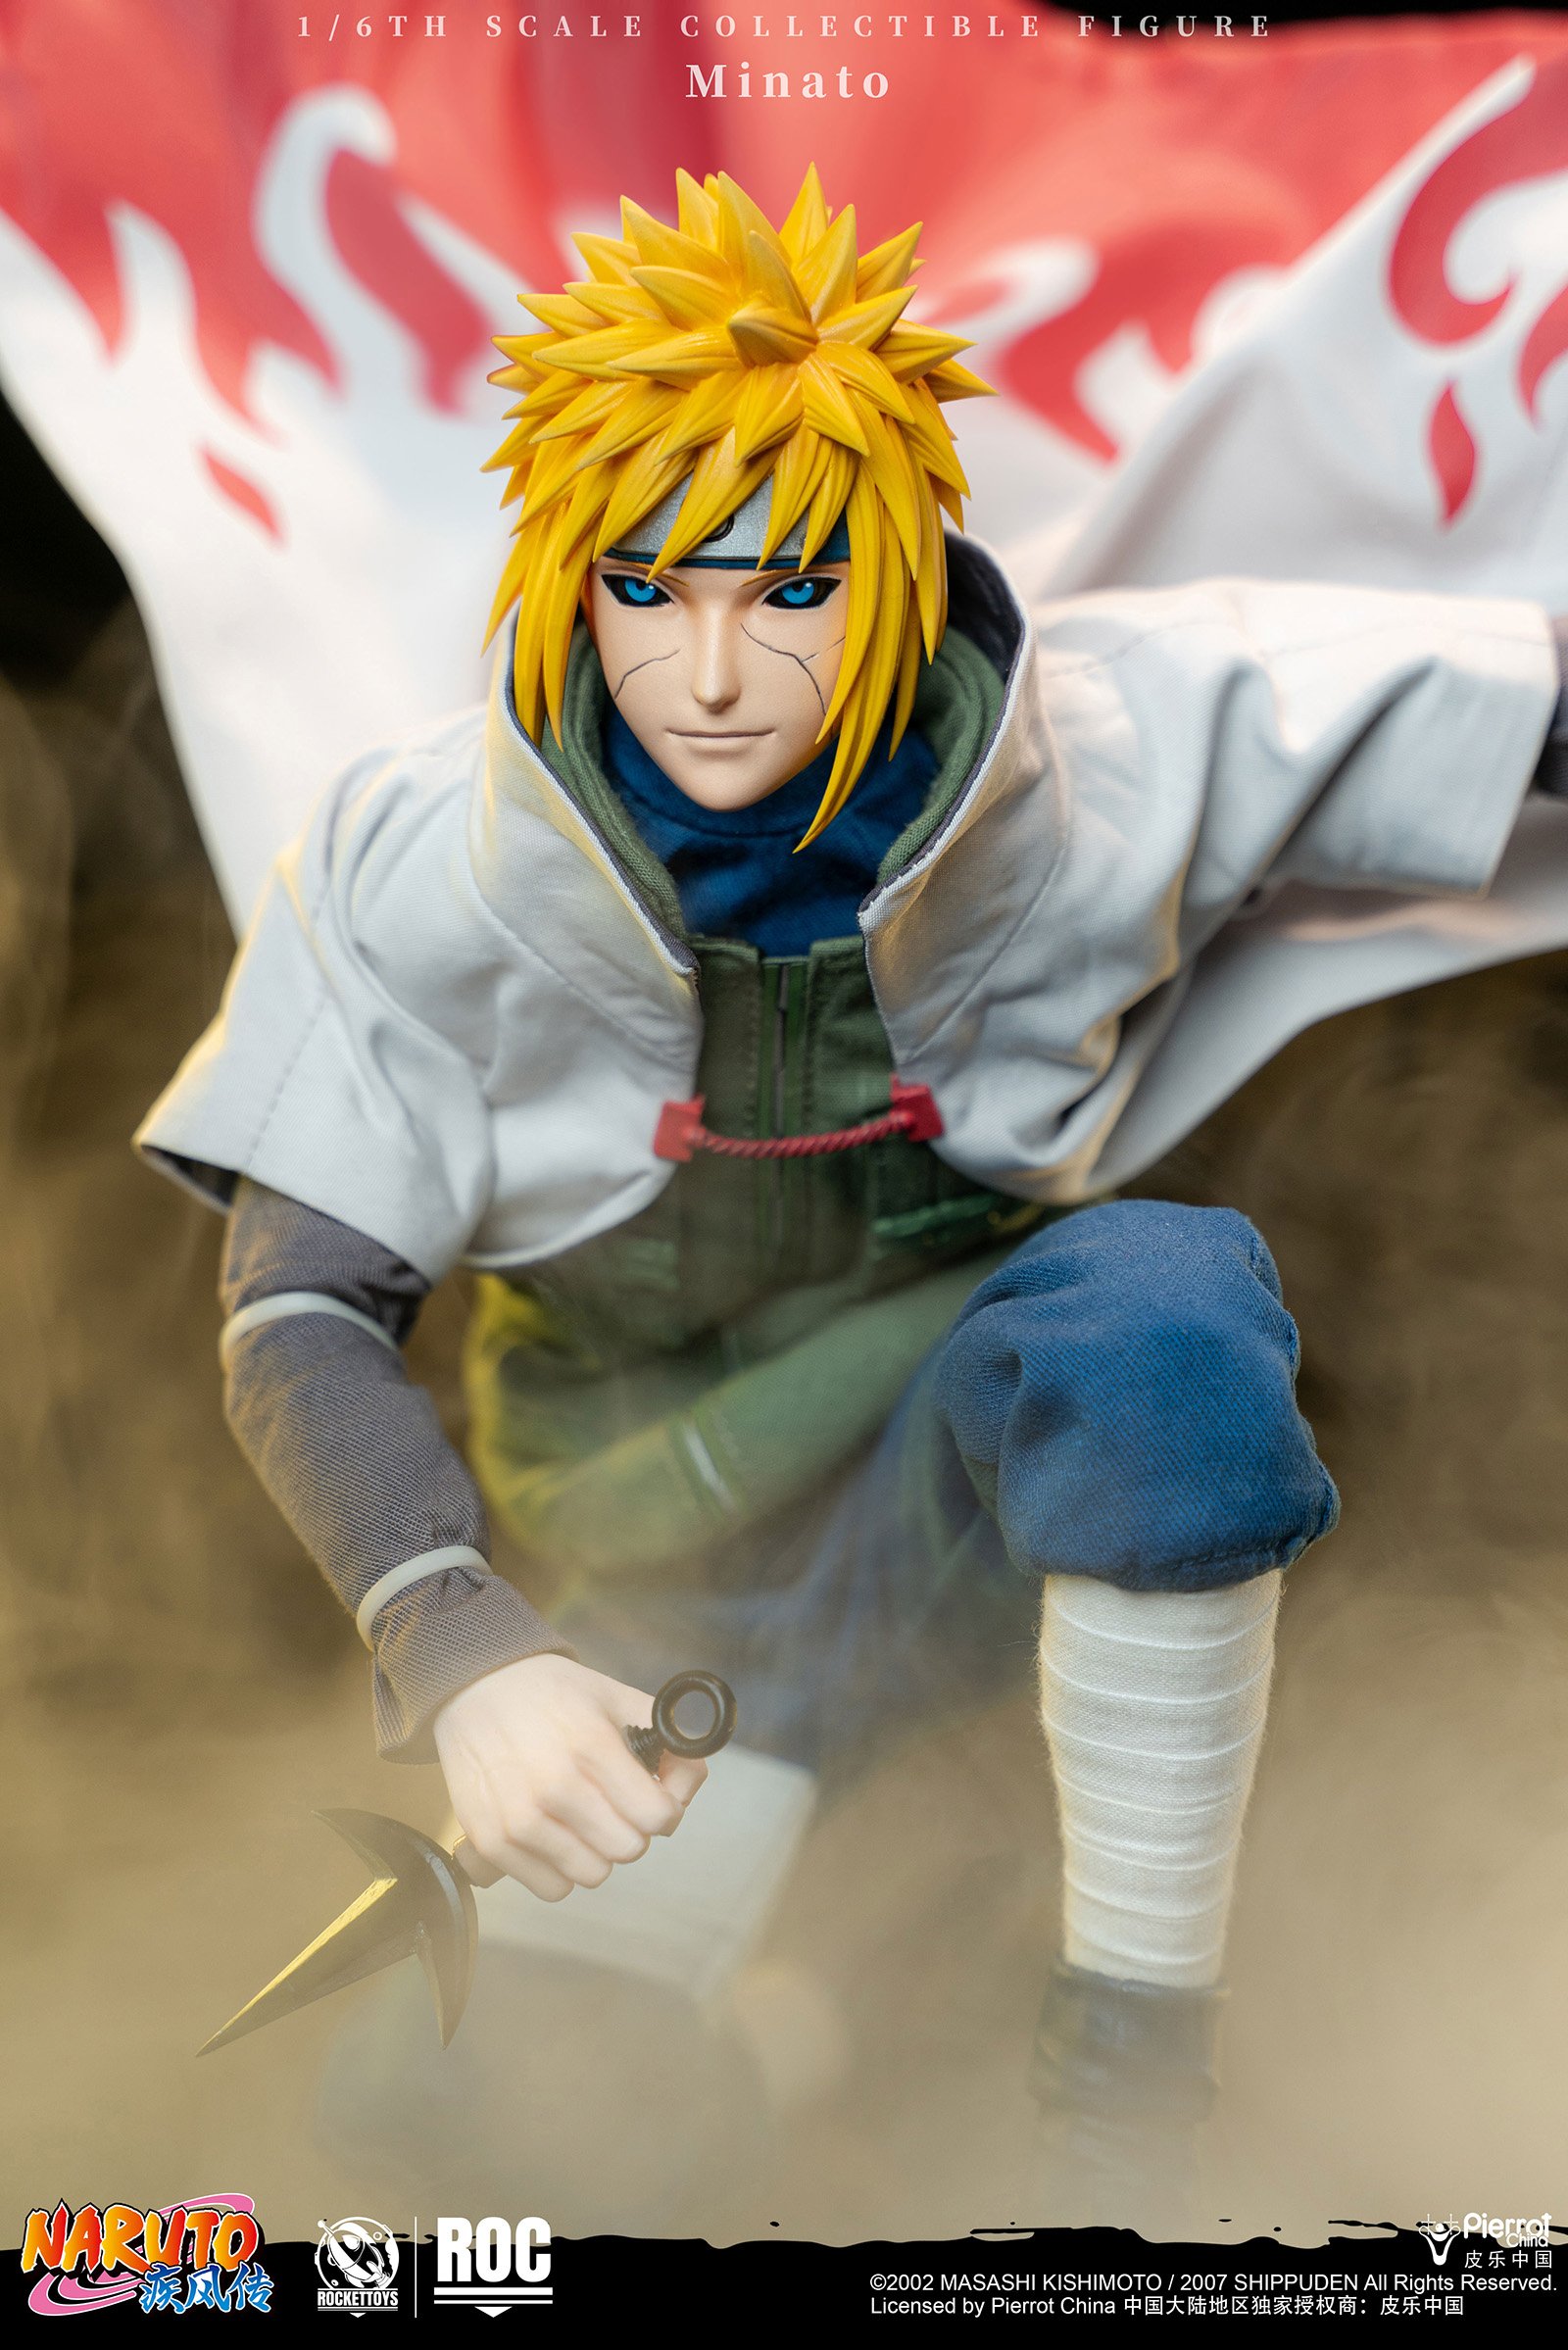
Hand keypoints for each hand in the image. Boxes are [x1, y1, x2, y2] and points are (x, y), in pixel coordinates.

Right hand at [432, 1652, 706, 1900]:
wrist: (474, 1688)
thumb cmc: (553, 1694)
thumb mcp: (617, 1697)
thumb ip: (668, 1738)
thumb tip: (690, 1784)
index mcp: (592, 1746)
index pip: (657, 1817)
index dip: (664, 1807)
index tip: (651, 1795)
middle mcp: (555, 1787)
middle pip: (629, 1850)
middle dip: (632, 1828)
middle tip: (614, 1804)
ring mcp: (520, 1819)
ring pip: (593, 1874)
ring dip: (596, 1851)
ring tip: (581, 1817)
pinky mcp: (490, 1841)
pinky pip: (552, 1888)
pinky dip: (560, 1867)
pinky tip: (553, 1833)